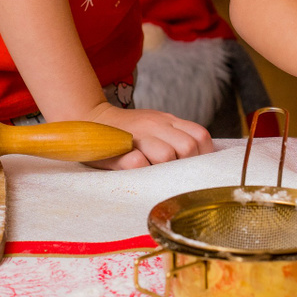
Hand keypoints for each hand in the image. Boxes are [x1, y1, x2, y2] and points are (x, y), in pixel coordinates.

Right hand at [84, 103, 213, 169]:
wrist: (92, 119)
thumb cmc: (129, 130)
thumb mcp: (156, 125)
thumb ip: (177, 136)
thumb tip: (202, 159)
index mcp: (167, 120)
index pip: (200, 135)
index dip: (204, 154)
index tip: (198, 168)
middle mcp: (155, 125)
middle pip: (188, 147)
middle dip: (187, 166)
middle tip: (178, 175)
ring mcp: (137, 136)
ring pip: (166, 155)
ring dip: (167, 170)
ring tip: (160, 177)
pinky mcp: (118, 150)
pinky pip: (138, 163)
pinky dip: (143, 172)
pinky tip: (142, 176)